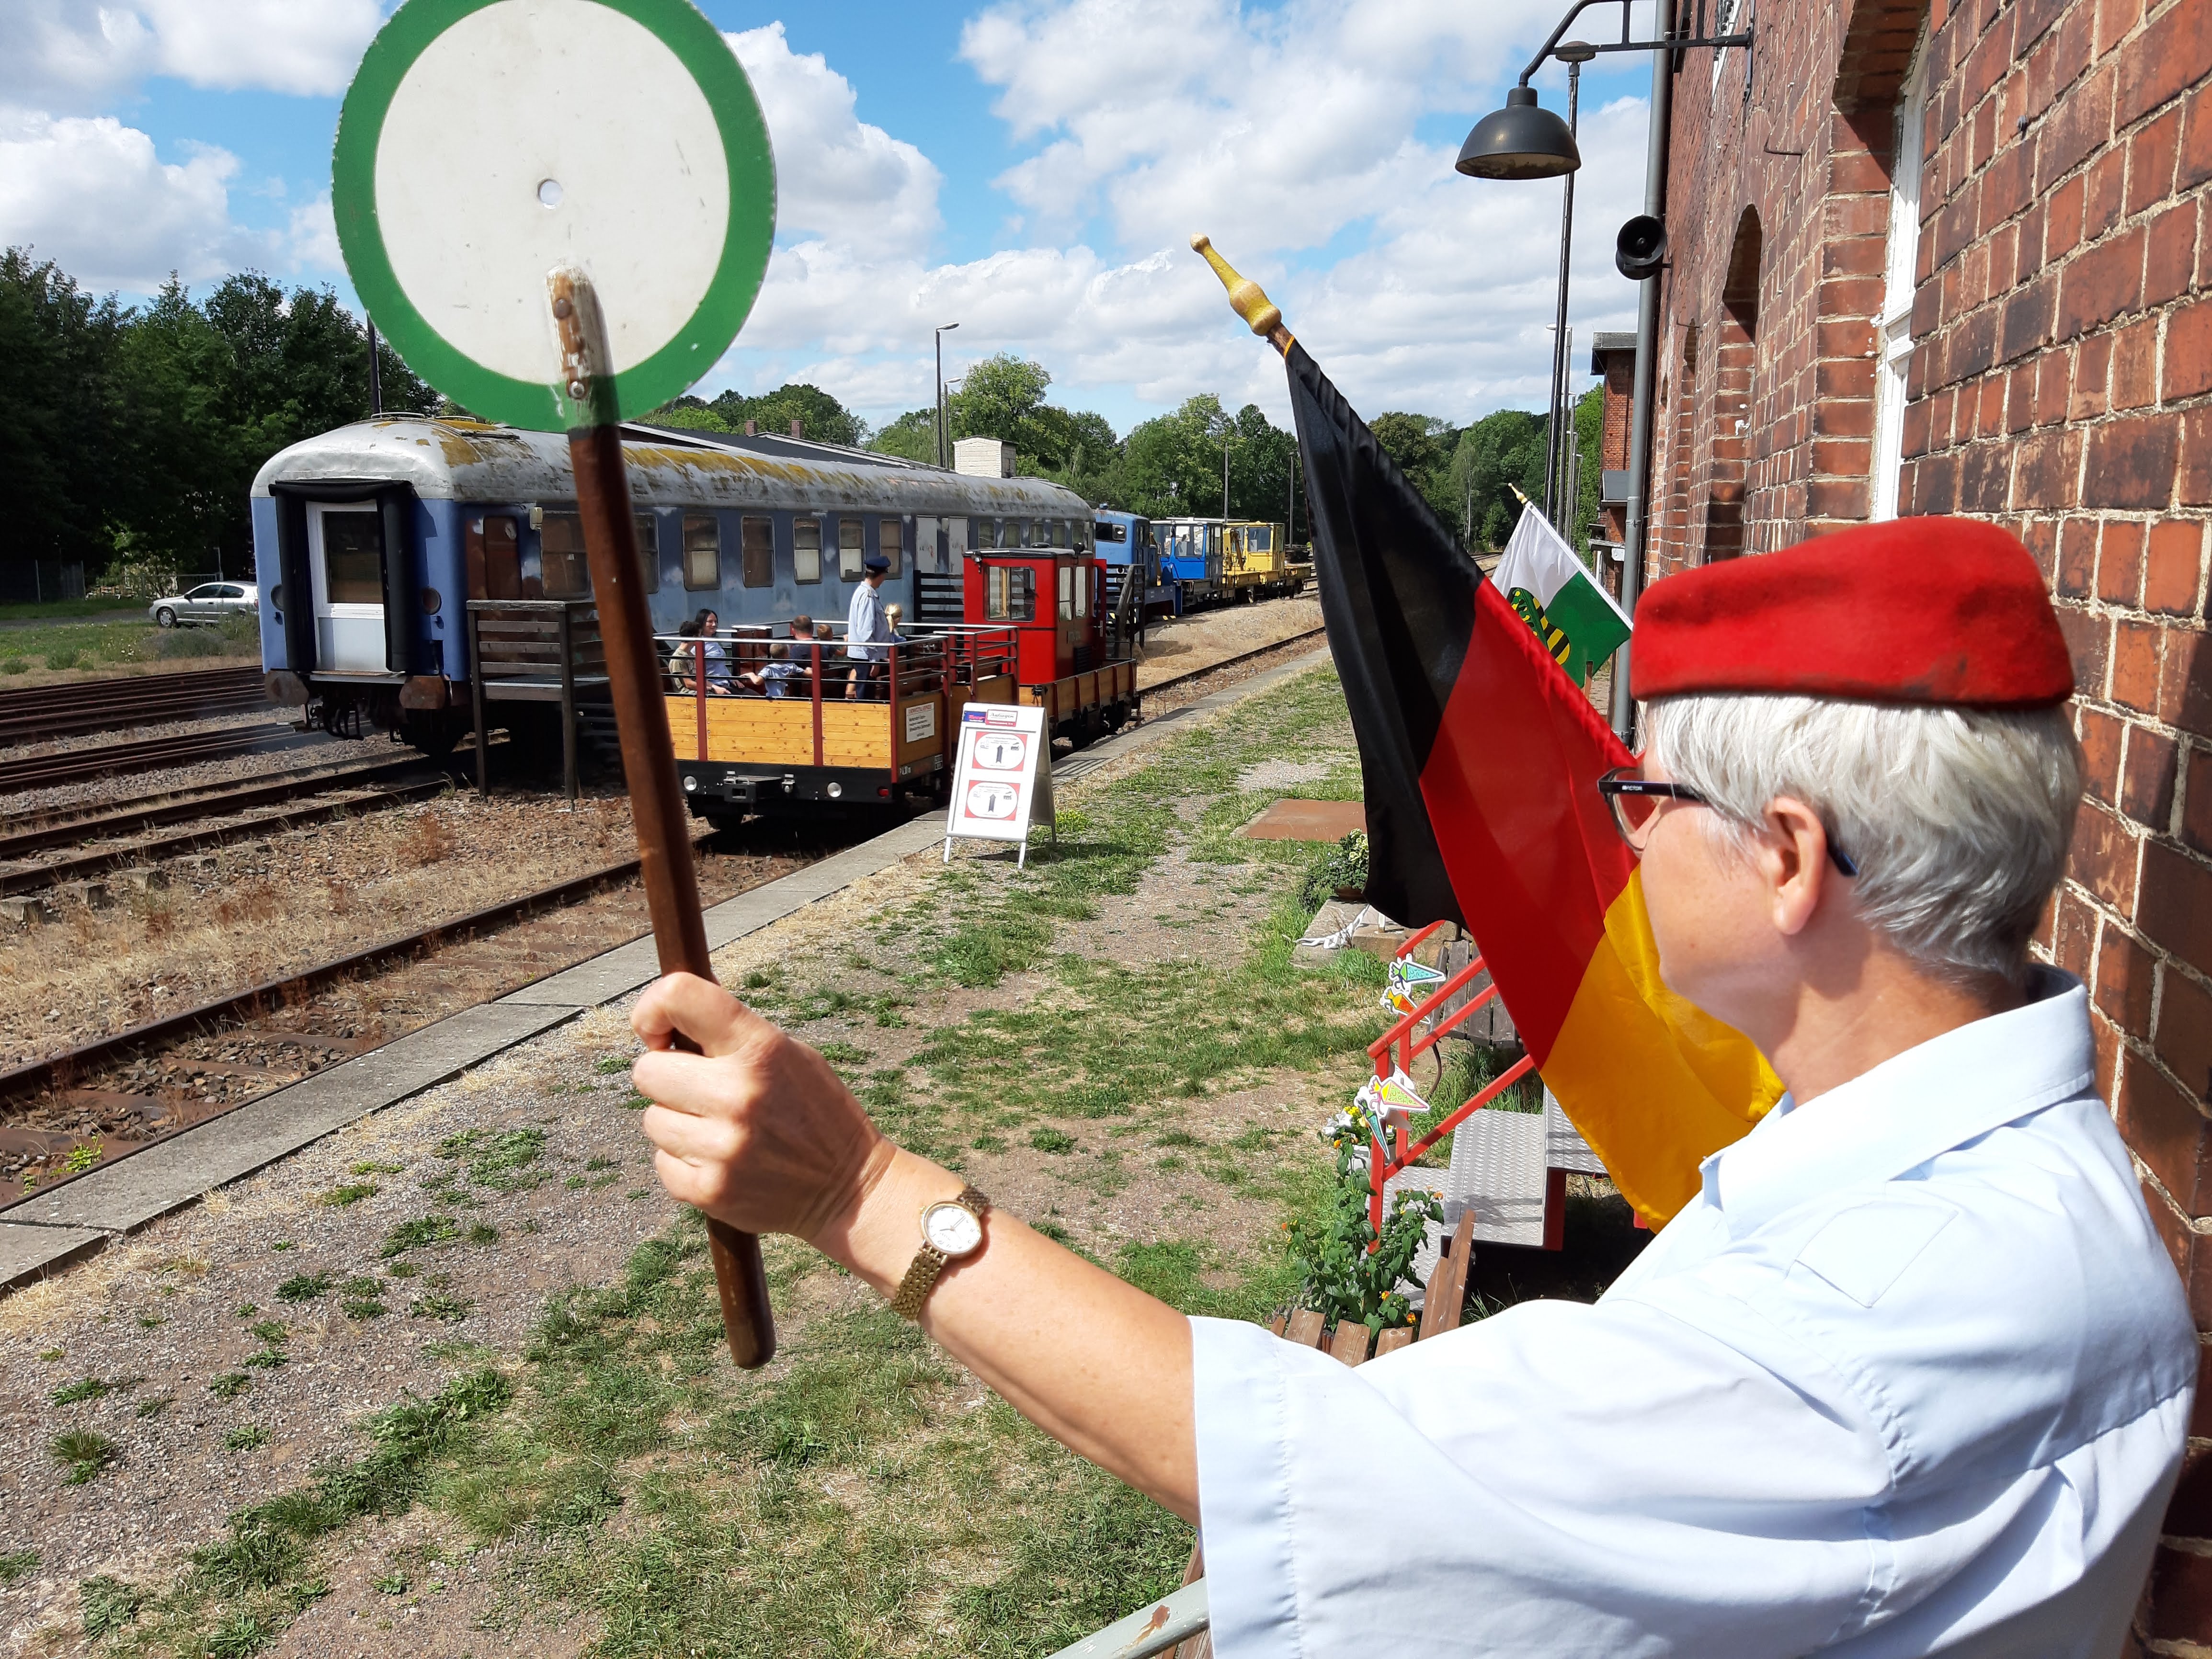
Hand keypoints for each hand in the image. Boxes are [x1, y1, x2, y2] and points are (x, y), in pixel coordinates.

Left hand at [630, 973, 888, 1244]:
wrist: (849, 1188)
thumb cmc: (814, 1111)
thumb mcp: (791, 1054)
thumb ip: (733, 1034)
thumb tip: (667, 1017)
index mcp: (761, 1048)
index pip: (680, 996)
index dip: (653, 1008)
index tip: (659, 1033)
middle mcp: (738, 1094)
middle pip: (647, 1071)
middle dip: (668, 1078)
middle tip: (703, 1092)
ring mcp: (723, 1147)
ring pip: (652, 1120)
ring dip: (677, 1124)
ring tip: (720, 1130)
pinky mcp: (710, 1190)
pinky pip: (662, 1163)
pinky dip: (683, 1164)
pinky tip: (720, 1161)